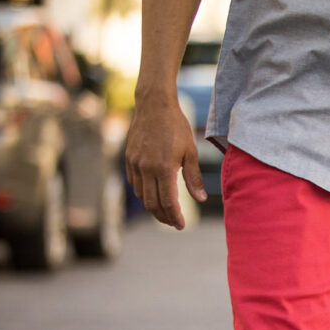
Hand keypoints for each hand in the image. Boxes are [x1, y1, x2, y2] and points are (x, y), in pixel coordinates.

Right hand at [124, 91, 205, 230]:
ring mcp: (135, 163)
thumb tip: (200, 199)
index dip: (175, 218)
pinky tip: (152, 193)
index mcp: (164, 168)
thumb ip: (193, 177)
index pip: (168, 203)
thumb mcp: (190, 151)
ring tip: (165, 210)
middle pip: (152, 204)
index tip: (181, 225)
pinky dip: (143, 193)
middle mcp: (147, 168)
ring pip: (141, 196)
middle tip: (173, 222)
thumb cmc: (176, 126)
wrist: (154, 103)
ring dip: (153, 207)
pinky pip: (134, 183)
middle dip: (164, 217)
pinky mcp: (129, 158)